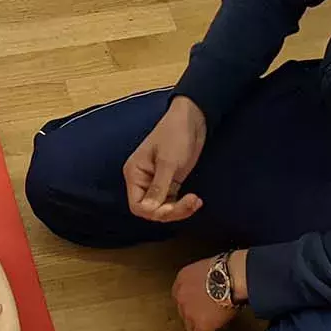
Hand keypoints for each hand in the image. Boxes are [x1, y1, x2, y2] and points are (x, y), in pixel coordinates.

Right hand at [125, 97, 207, 222]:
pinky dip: (183, 204)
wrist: (193, 118)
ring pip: (163, 208)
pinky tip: (195, 200)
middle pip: (151, 210)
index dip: (153, 212)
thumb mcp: (168, 162)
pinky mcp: (171, 182)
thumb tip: (147, 210)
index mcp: (135, 174)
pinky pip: (172, 202)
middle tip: (191, 203)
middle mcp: (143, 181)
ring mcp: (157, 182)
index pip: (137, 205)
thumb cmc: (176, 134)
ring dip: (180, 209)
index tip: (171, 207)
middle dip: (171, 211)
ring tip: (196, 201)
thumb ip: (158, 188)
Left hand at [172, 255, 239, 330]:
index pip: (179, 294)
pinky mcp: (201, 325)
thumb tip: (209, 284)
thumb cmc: (226, 268)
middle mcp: (181, 297)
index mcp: (182, 279)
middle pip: (182, 310)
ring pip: (188, 325)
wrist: (231, 277)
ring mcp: (190, 312)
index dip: (189, 299)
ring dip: (197, 325)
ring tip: (207, 325)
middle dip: (192, 313)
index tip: (195, 302)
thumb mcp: (207, 267)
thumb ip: (202, 278)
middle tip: (204, 313)